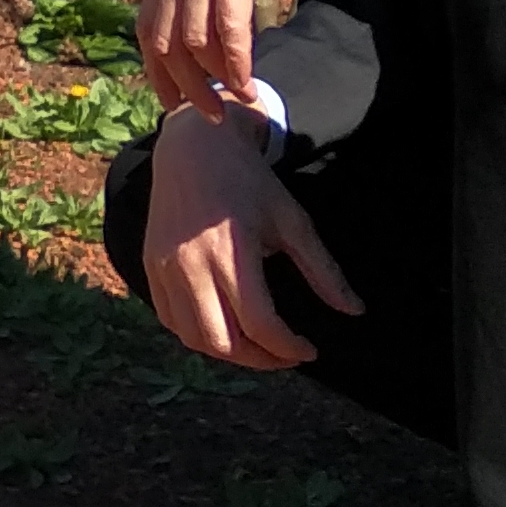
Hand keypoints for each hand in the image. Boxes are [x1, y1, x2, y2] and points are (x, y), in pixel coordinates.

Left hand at [137, 0, 322, 119]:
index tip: (174, 103)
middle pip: (166, 45)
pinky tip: (249, 80)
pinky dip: (237, 62)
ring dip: (217, 81)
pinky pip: (228, 28)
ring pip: (196, 42)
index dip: (158, 72)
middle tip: (211, 114)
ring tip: (239, 100)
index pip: (147, 30)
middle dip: (186, 88)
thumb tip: (203, 31)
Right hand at [138, 105, 360, 369]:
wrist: (193, 147)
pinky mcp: (151, 266)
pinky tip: (223, 327)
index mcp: (231, 254)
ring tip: (256, 346)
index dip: (289, 348)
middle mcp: (192, 266)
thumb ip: (322, 269)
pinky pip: (170, 319)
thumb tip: (354, 310)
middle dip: (260, 360)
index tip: (309, 349)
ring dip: (228, 353)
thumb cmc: (248, 181)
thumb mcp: (291, 220)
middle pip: (223, 343)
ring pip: (193, 338)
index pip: (260, 325)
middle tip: (285, 355)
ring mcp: (165, 268)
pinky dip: (197, 334)